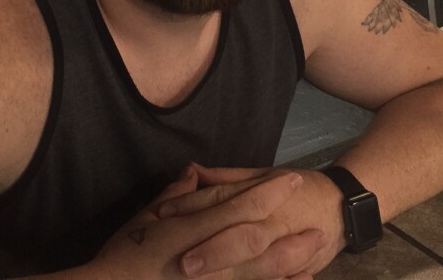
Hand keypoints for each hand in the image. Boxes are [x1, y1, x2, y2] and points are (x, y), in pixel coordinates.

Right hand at [89, 164, 319, 279]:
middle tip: (320, 224)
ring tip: (317, 254)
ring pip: (262, 272)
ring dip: (292, 262)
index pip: (240, 205)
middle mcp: (210, 257)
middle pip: (260, 240)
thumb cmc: (122, 258)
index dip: (270, 191)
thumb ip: (171, 195)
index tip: (293, 179)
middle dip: (291, 231)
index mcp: (193, 229)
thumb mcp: (142, 220)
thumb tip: (192, 173)